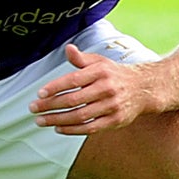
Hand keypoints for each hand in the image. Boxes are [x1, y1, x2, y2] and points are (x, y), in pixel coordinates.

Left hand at [29, 44, 150, 134]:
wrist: (144, 88)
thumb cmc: (115, 74)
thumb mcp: (100, 62)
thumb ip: (81, 58)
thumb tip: (68, 48)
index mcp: (101, 71)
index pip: (73, 80)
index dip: (55, 87)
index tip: (39, 94)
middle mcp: (107, 88)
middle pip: (73, 99)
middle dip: (50, 105)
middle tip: (33, 109)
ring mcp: (112, 105)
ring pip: (80, 115)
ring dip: (57, 119)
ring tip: (41, 121)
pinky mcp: (116, 120)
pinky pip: (90, 127)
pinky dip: (73, 130)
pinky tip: (58, 128)